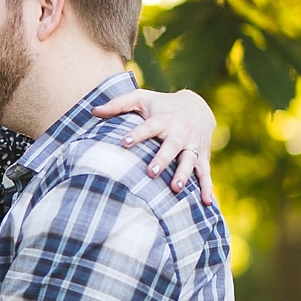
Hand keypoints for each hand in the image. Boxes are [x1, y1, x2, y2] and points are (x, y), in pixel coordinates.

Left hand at [92, 88, 216, 204]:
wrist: (198, 106)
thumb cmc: (161, 105)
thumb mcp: (141, 98)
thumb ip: (118, 104)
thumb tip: (93, 111)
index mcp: (164, 119)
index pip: (149, 126)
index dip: (138, 133)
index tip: (124, 141)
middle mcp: (180, 132)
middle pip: (172, 146)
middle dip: (163, 159)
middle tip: (151, 172)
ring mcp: (193, 145)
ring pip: (190, 160)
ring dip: (184, 174)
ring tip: (175, 188)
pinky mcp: (202, 157)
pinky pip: (205, 173)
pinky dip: (207, 187)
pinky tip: (206, 202)